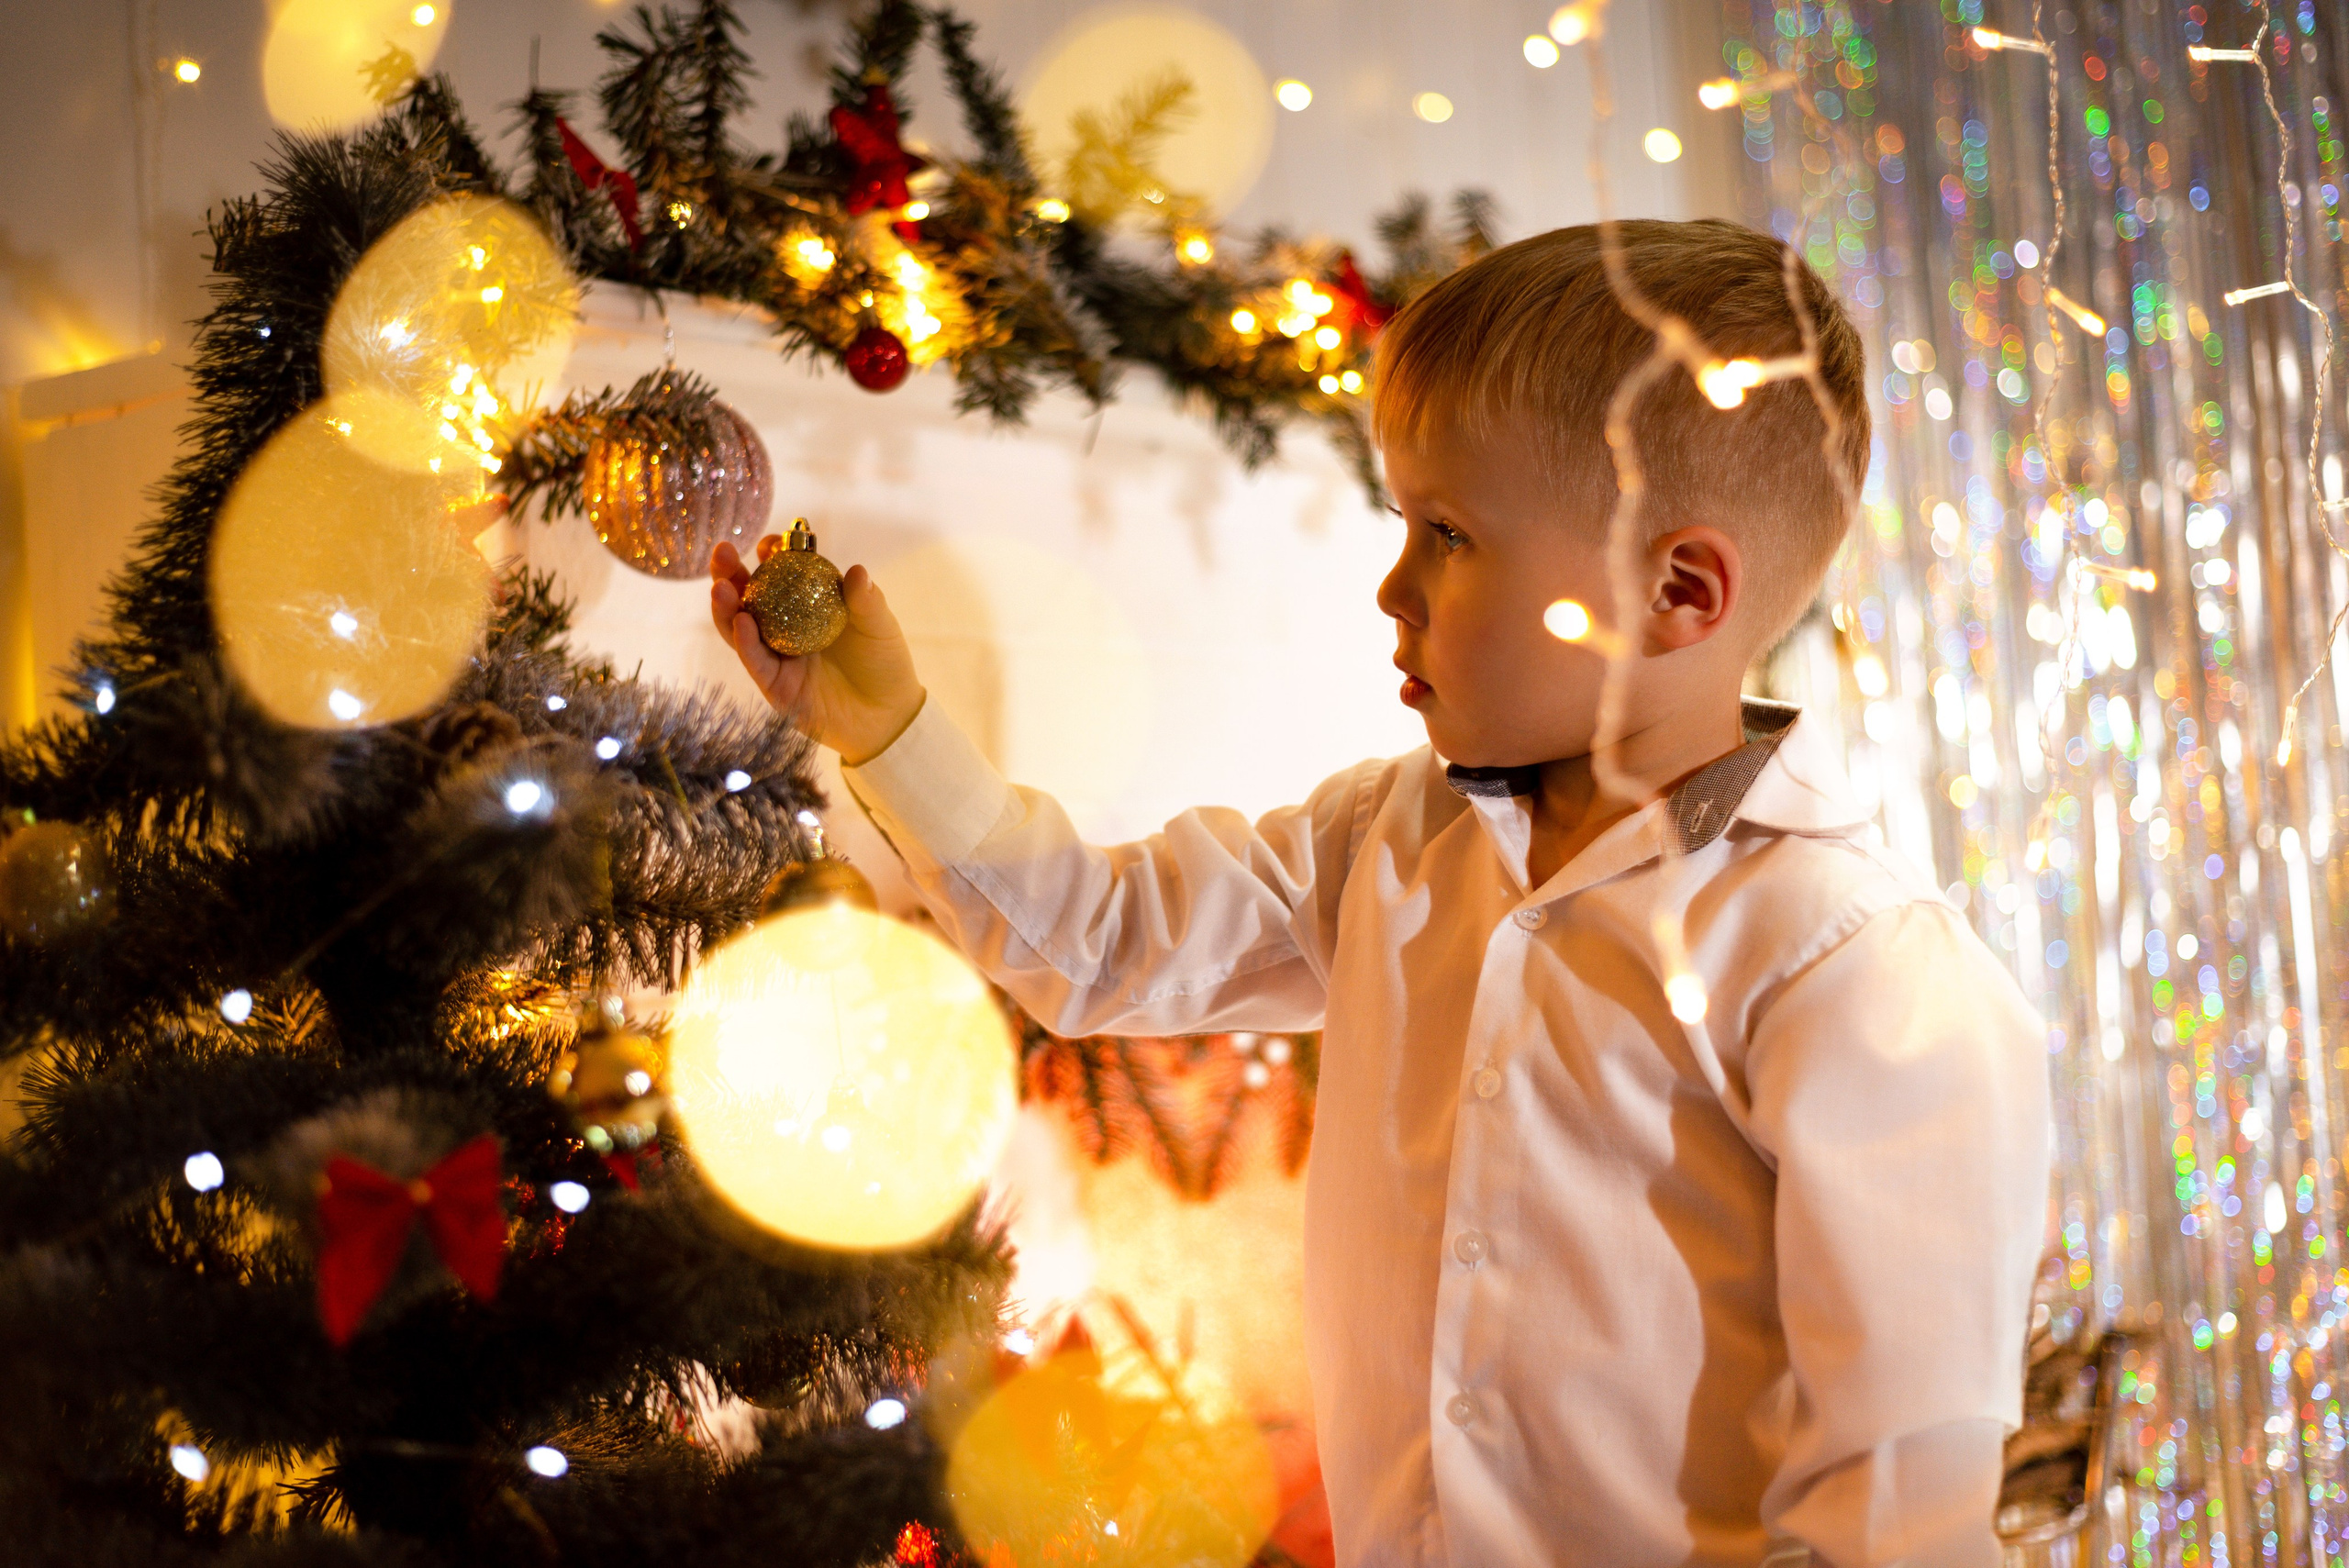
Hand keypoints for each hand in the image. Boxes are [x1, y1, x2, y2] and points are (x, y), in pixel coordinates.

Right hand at [709, 537, 925, 765]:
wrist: (887, 716)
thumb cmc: (885, 665)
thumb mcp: (879, 627)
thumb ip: (867, 600)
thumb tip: (856, 570)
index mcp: (809, 604)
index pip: (782, 573)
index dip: (772, 554)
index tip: (770, 542)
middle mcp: (786, 626)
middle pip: (750, 596)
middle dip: (730, 573)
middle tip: (723, 552)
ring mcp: (776, 655)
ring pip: (740, 627)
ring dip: (727, 606)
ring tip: (721, 586)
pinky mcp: (774, 685)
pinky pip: (755, 661)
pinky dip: (745, 641)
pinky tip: (742, 622)